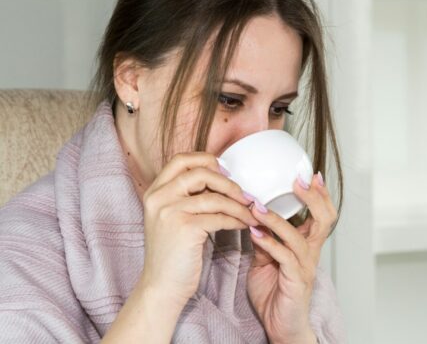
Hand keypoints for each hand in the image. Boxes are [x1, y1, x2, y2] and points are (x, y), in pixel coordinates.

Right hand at [139, 152, 257, 310]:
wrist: (161, 288)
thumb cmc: (172, 253)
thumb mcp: (171, 216)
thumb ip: (186, 195)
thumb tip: (221, 177)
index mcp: (155, 191)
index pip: (181, 160)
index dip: (206, 160)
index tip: (224, 172)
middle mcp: (159, 197)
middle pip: (200, 172)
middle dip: (228, 182)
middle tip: (243, 194)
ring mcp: (170, 211)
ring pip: (214, 197)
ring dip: (238, 205)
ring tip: (250, 213)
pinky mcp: (185, 228)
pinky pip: (219, 216)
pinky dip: (236, 219)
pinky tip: (243, 225)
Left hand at [246, 172, 336, 343]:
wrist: (280, 326)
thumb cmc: (275, 292)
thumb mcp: (266, 258)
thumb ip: (264, 238)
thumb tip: (252, 216)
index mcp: (306, 244)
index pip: (321, 214)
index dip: (319, 194)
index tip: (308, 174)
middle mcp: (311, 253)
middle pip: (324, 219)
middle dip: (313, 197)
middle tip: (297, 181)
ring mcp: (305, 267)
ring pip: (298, 237)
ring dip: (277, 220)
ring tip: (257, 208)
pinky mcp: (296, 281)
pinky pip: (285, 258)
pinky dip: (270, 243)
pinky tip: (255, 234)